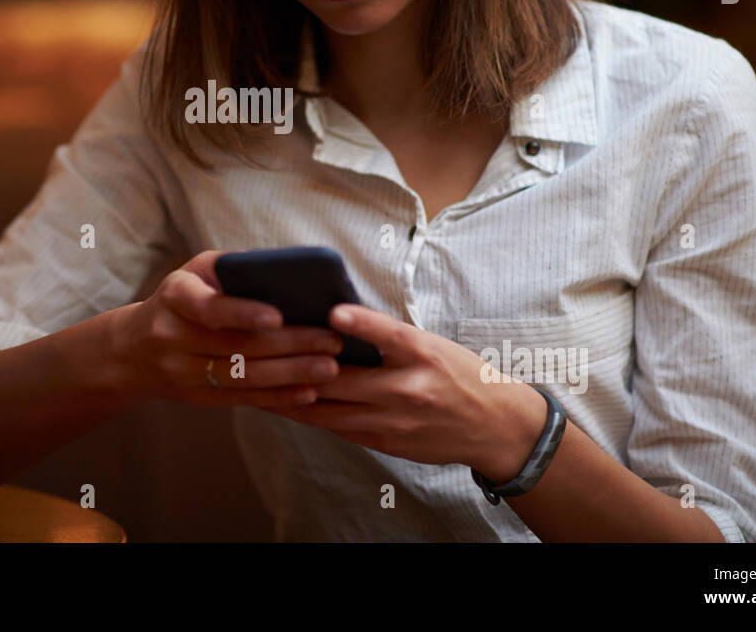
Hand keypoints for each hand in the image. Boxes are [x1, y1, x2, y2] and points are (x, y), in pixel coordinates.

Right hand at [109, 250, 346, 408]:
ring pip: (243, 376)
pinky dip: (278, 397)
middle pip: (236, 346)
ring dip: (291, 374)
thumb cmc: (179, 299)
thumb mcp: (193, 273)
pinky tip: (309, 392)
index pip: (209, 308)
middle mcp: (174, 337)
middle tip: (331, 341)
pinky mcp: (200, 397)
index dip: (242, 313)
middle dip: (289, 345)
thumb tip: (286, 270)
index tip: (278, 316)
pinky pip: (242, 399)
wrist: (132, 351)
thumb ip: (231, 268)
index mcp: (175, 297)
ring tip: (330, 367)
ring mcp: (185, 372)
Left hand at [259, 303, 542, 471]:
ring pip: (332, 411)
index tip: (333, 312)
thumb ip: (388, 338)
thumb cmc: (458, 374)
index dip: (361, 323)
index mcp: (423, 355)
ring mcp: (396, 422)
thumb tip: (337, 321)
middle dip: (301, 368)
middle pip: (344, 380)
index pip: (389, 334)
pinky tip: (290, 405)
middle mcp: (409, 389)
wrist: (494, 425)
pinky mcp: (388, 443)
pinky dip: (314, 416)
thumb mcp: (432, 345)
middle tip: (264, 353)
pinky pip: (341, 430)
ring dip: (295, 398)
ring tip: (262, 383)